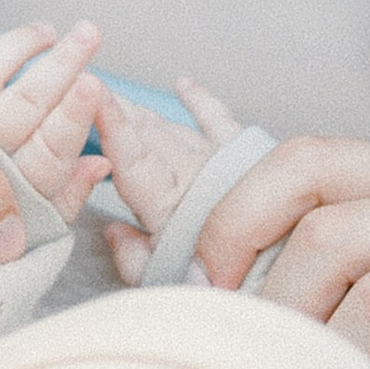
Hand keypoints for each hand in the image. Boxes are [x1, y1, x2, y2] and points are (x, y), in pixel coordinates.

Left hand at [0, 18, 105, 214]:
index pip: (50, 151)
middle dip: (62, 64)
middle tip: (89, 33)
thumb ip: (67, 198)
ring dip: (18, 45)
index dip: (74, 115)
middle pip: (24, 104)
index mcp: (10, 198)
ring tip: (47, 31)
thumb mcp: (29, 240)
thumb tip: (102, 162)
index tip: (94, 82)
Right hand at [90, 75, 240, 282]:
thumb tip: (112, 230)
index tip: (93, 92)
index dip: (111, 124)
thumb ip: (132, 257)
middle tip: (87, 87)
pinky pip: (218, 121)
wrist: (282, 275)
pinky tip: (184, 84)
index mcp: (168, 205)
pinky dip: (201, 101)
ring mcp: (217, 163)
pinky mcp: (242, 157)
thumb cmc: (223, 284)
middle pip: (146, 134)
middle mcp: (191, 176)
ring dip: (142, 111)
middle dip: (115, 110)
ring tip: (115, 93)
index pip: (131, 157)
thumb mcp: (166, 284)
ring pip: (172, 127)